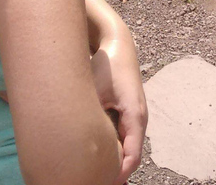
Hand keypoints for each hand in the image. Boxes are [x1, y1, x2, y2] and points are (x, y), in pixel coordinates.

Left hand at [91, 38, 147, 184]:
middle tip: (97, 181)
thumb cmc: (107, 65)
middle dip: (117, 172)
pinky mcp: (127, 112)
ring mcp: (134, 116)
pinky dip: (114, 149)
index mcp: (135, 116)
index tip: (105, 181)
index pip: (132, 156)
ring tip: (98, 174)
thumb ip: (92, 116)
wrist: (117, 44)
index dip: (120, 173)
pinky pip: (123, 137)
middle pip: (131, 156)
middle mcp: (138, 119)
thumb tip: (77, 141)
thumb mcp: (96, 91)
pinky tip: (99, 155)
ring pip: (127, 147)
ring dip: (115, 161)